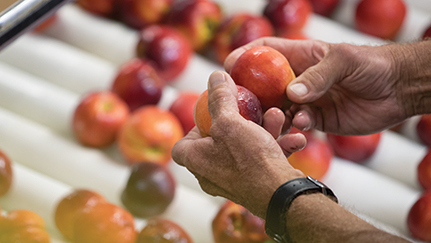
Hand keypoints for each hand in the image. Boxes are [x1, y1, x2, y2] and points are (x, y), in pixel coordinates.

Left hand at [171, 71, 304, 217]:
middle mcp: (211, 175)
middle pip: (219, 142)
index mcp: (196, 161)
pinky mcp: (254, 186)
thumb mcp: (231, 122)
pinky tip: (294, 138)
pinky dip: (275, 147)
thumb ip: (220, 98)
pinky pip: (261, 161)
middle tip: (249, 111)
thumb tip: (214, 76)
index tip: (212, 115)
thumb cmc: (249, 159)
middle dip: (239, 121)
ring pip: (244, 148)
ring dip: (263, 129)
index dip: (194, 127)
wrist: (281, 195)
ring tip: (277, 116)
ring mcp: (233, 181)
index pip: (182, 144)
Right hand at [225, 37, 407, 134]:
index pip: (265, 52)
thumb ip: (317, 76)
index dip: (245, 57)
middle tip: (245, 105)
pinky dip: (295, 126)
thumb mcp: (343, 61)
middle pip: (264, 84)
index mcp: (300, 56)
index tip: (228, 67)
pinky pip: (296, 124)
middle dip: (252, 94)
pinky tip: (303, 124)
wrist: (396, 90)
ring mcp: (305, 100)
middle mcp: (297, 79)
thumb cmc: (371, 65)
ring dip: (273, 115)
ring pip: (276, 108)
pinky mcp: (315, 119)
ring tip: (277, 119)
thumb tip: (291, 94)